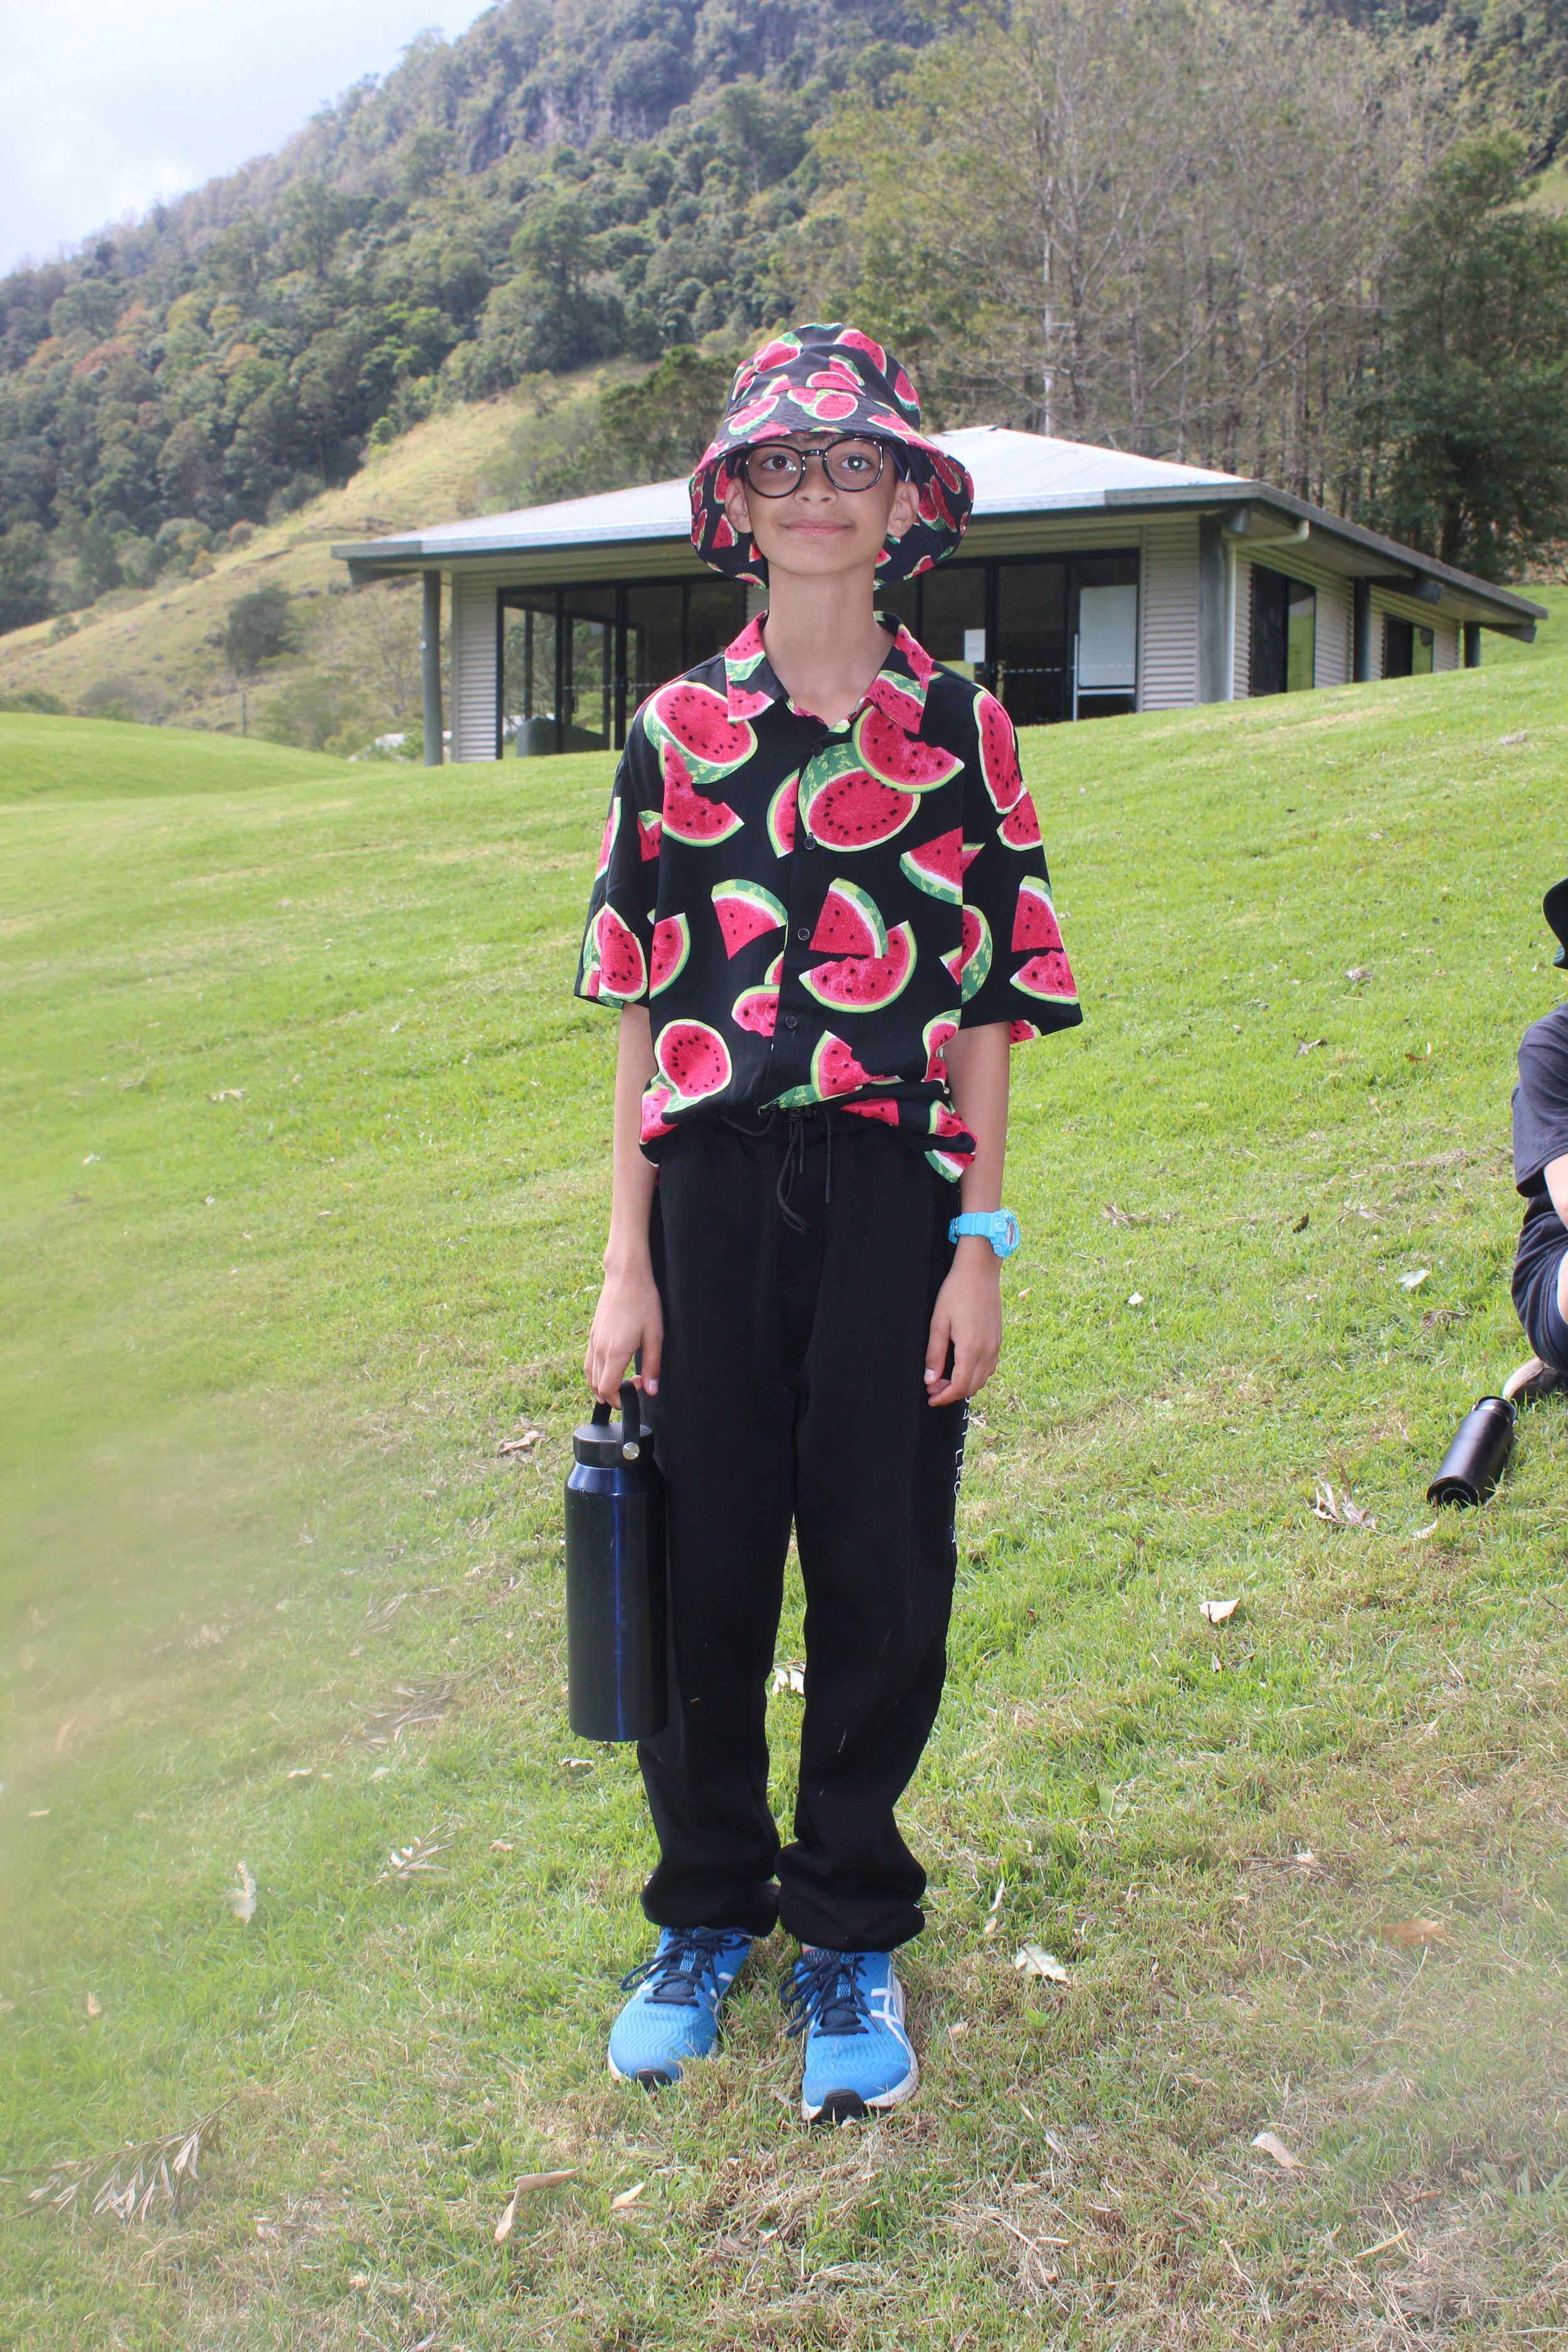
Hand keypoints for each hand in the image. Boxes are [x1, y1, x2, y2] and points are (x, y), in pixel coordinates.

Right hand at [584, 1258, 662, 1404]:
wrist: (626, 1277)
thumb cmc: (644, 1303)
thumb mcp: (655, 1336)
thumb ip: (652, 1366)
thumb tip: (651, 1391)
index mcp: (615, 1352)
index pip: (608, 1389)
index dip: (620, 1399)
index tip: (637, 1390)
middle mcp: (600, 1349)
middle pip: (597, 1386)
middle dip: (614, 1394)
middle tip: (635, 1384)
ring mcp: (593, 1341)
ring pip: (590, 1375)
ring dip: (603, 1386)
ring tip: (621, 1383)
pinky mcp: (592, 1334)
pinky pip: (589, 1362)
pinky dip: (596, 1374)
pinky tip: (610, 1370)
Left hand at [924, 1241, 1002, 1406]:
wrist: (980, 1271)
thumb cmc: (956, 1293)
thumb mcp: (938, 1322)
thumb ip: (935, 1354)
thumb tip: (930, 1380)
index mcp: (971, 1349)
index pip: (959, 1387)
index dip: (944, 1397)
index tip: (930, 1398)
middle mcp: (987, 1351)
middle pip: (972, 1387)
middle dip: (951, 1393)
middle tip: (933, 1386)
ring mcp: (995, 1346)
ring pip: (982, 1379)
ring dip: (964, 1384)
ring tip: (944, 1377)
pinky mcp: (998, 1339)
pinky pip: (990, 1367)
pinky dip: (976, 1374)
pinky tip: (962, 1365)